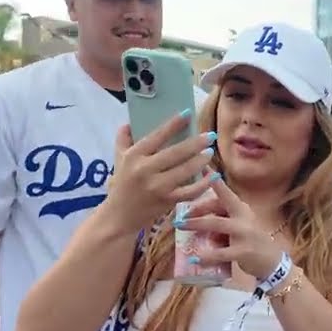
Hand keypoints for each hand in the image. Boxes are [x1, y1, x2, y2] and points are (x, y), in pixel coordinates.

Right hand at [104, 111, 215, 232]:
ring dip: (201, 161)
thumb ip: (123, 139)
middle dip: (196, 143)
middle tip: (210, 135)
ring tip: (210, 152)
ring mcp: (157, 187)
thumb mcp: (118, 159)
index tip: (188, 114)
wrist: (119, 216)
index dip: (173, 124)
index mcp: (134, 156)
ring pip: (185, 171)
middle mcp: (145, 170)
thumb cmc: (121, 185)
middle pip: (176, 153)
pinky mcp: (167, 201)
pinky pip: (190, 191)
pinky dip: (204, 184)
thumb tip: (129, 122)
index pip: (157, 136)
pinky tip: (213, 176)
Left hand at [177, 177, 282, 280]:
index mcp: (241, 208)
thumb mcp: (238, 224)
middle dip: (196, 209)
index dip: (214, 180)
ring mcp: (244, 234)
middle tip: (179, 216)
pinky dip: (206, 256)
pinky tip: (195, 259)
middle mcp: (243, 217)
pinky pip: (221, 253)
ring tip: (181, 227)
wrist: (271, 260)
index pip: (225, 192)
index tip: (203, 167)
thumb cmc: (249, 240)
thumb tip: (193, 216)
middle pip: (217, 206)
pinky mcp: (244, 251)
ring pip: (217, 224)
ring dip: (197, 225)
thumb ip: (220, 217)